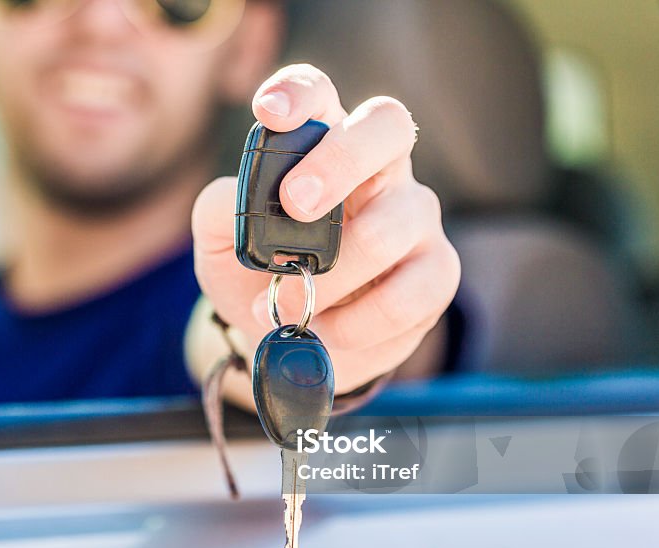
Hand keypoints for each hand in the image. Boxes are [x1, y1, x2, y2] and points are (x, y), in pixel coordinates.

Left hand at [190, 64, 460, 398]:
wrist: (286, 342)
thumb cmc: (256, 276)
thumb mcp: (221, 244)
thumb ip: (222, 210)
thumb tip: (241, 198)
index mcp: (319, 146)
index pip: (320, 95)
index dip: (300, 94)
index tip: (269, 113)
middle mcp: (378, 169)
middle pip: (388, 125)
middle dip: (341, 160)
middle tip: (296, 205)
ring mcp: (414, 218)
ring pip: (391, 226)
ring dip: (331, 275)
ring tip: (285, 305)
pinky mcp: (436, 274)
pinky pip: (408, 294)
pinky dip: (356, 322)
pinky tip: (325, 330)